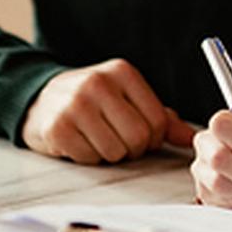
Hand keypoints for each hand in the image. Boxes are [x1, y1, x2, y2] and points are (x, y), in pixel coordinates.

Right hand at [19, 60, 193, 162]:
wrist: (40, 100)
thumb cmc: (91, 102)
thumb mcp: (126, 98)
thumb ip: (160, 117)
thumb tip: (191, 138)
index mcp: (122, 72)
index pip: (157, 121)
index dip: (152, 138)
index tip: (138, 134)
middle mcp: (98, 83)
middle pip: (138, 138)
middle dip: (131, 149)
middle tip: (116, 140)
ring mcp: (75, 104)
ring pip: (115, 152)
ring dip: (109, 155)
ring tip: (96, 138)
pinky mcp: (58, 127)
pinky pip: (89, 158)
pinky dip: (88, 158)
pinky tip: (79, 141)